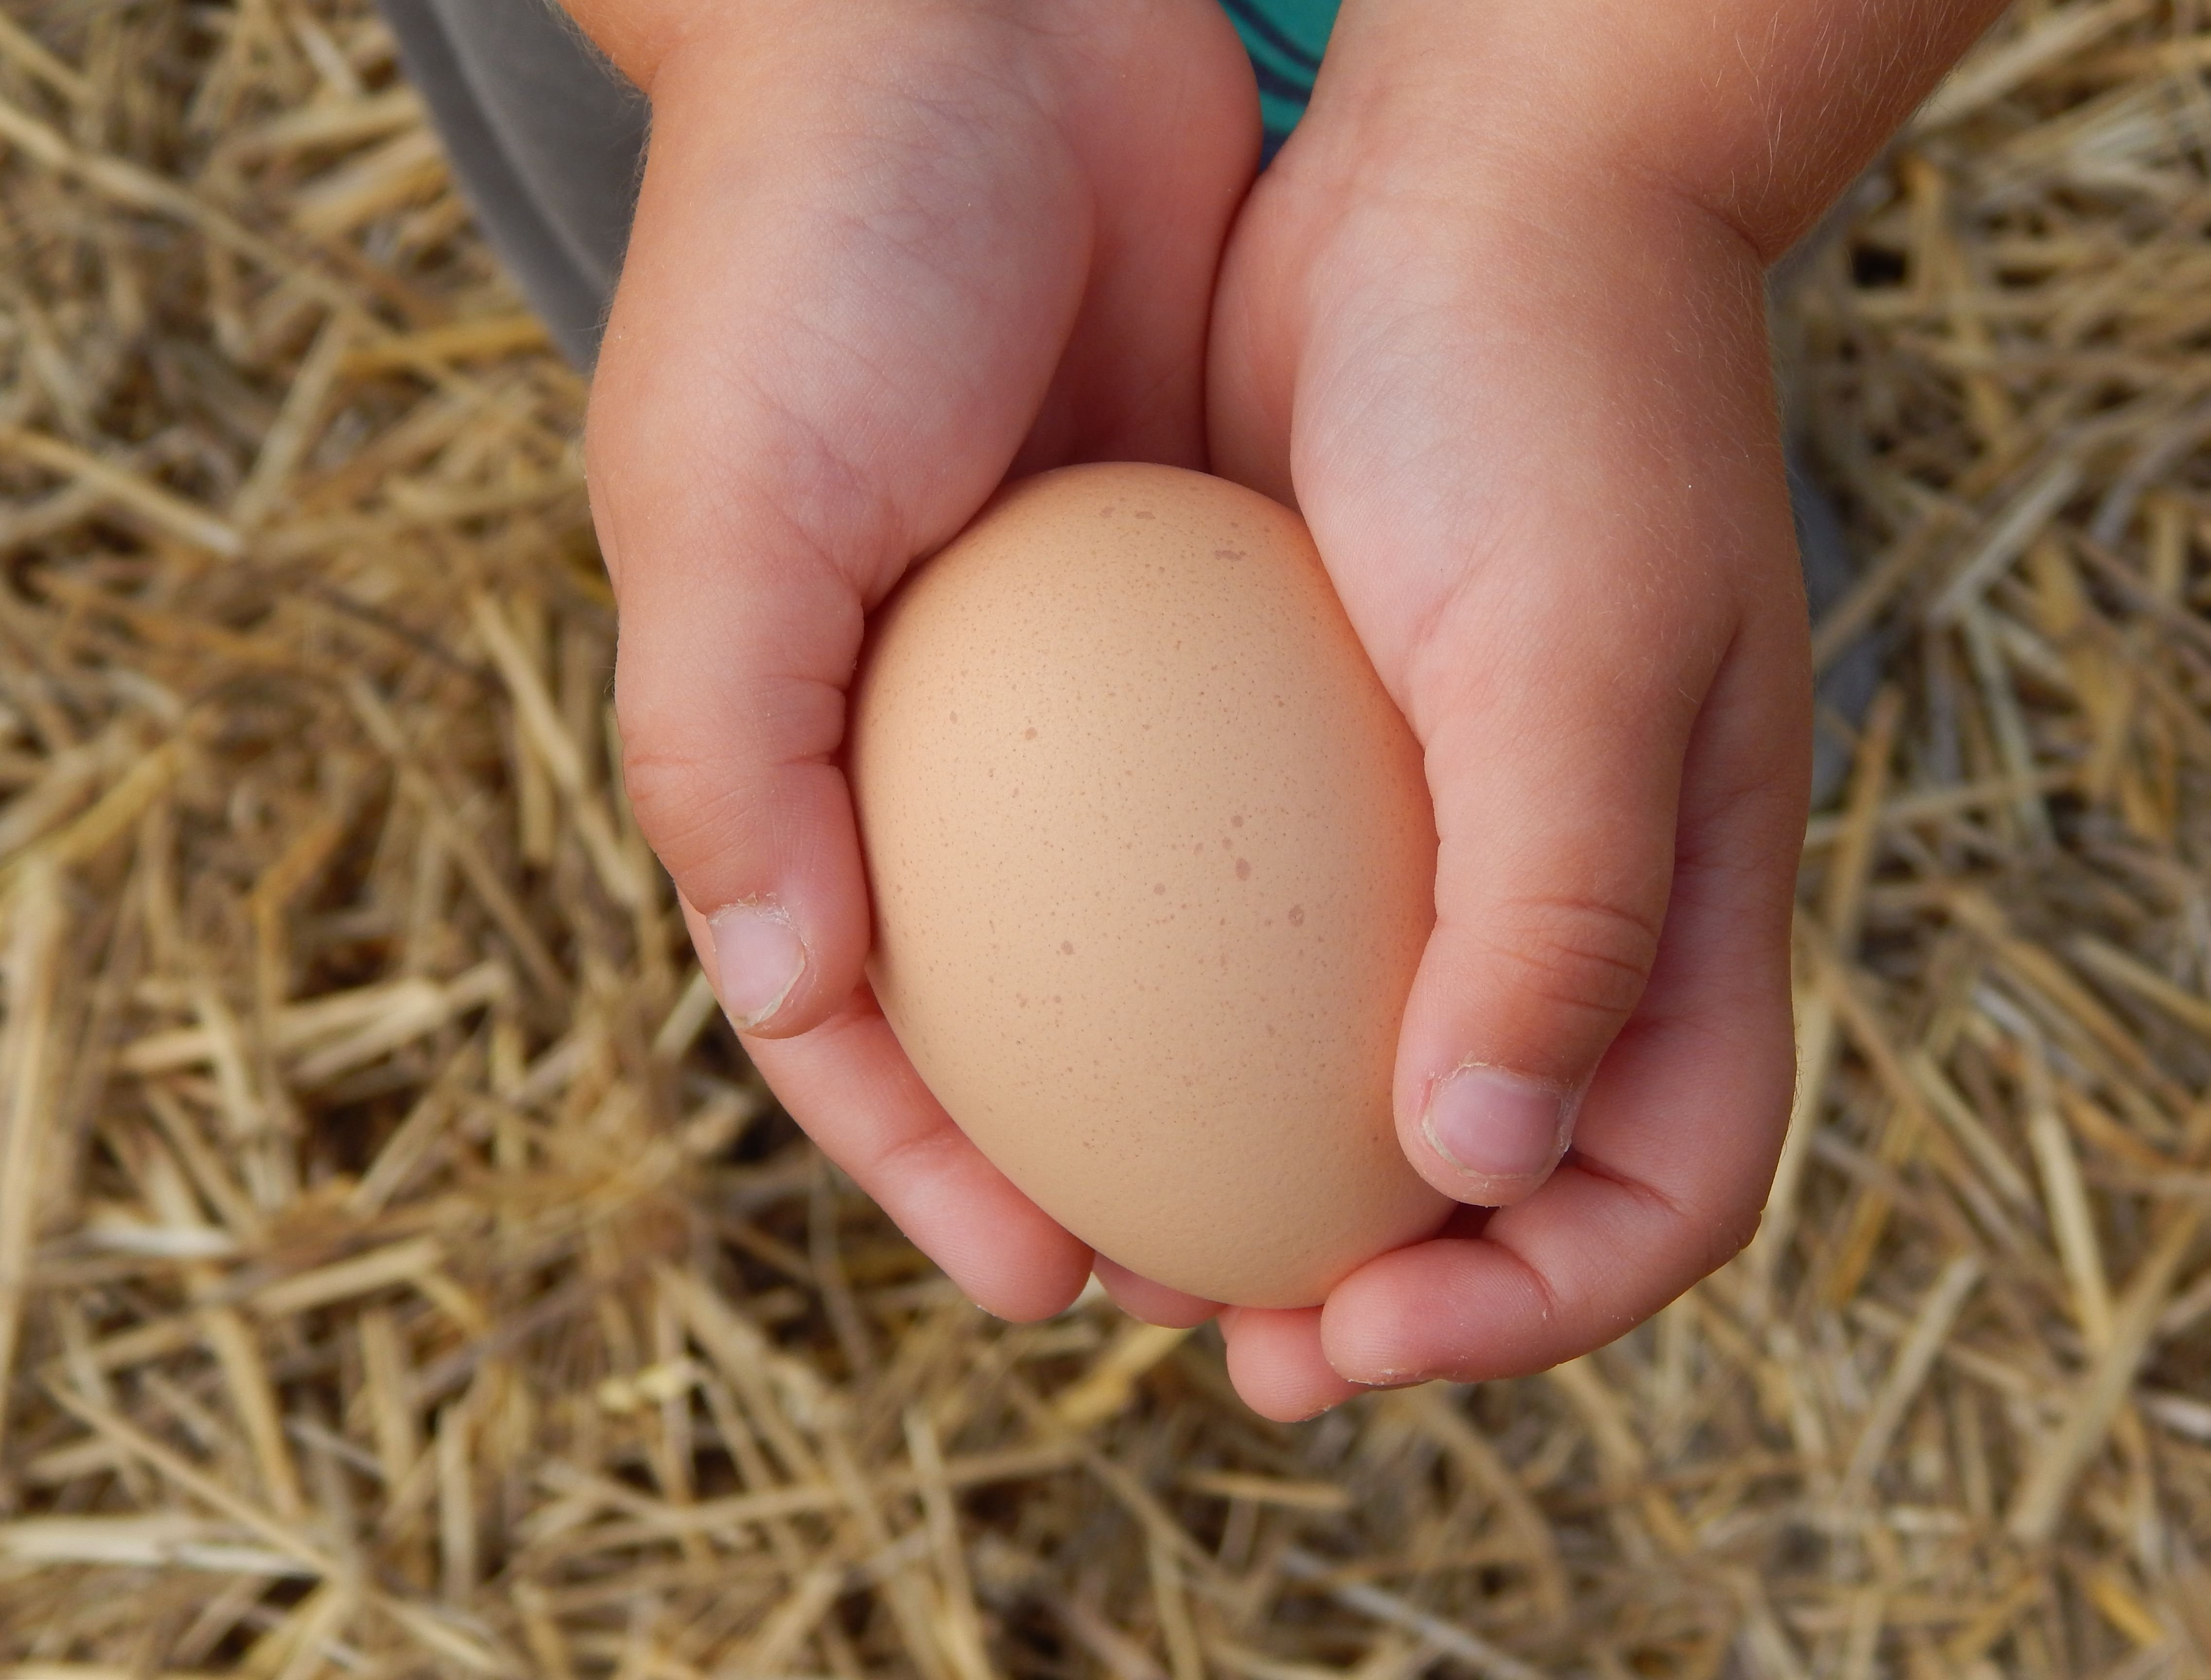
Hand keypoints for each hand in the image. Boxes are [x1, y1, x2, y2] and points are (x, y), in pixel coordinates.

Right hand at [572, 0, 1260, 1318]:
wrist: (973, 24)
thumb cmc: (811, 258)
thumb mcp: (724, 500)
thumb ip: (727, 749)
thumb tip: (790, 994)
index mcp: (782, 739)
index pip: (844, 1020)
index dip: (930, 1170)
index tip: (1051, 1281)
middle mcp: (926, 733)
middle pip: (1010, 1010)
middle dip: (1091, 1159)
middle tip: (1215, 1282)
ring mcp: (1074, 676)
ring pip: (1144, 931)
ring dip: (1217, 1065)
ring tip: (1322, 1181)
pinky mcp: (1194, 599)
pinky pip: (1249, 791)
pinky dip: (1293, 899)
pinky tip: (1384, 978)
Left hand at [1192, 7, 1902, 1418]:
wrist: (1465, 197)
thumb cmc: (1555, 398)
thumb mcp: (1573, 645)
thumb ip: (1557, 909)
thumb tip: (1476, 1159)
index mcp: (1687, 906)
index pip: (1659, 1185)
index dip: (1531, 1306)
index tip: (1351, 1333)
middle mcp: (1569, 896)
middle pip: (1500, 1174)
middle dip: (1383, 1292)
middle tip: (1218, 1329)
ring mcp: (1438, 836)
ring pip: (1360, 1078)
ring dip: (1254, 1179)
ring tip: (1113, 1229)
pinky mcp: (1316, 762)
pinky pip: (1255, 943)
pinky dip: (1177, 1022)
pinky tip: (1052, 1034)